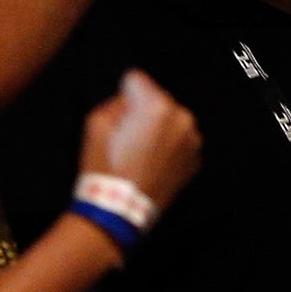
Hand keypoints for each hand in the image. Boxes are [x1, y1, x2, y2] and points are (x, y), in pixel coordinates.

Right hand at [78, 70, 201, 212]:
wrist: (119, 211)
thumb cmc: (104, 167)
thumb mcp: (94, 124)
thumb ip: (114, 101)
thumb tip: (129, 98)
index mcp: (158, 107)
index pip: (137, 80)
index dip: (123, 93)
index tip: (118, 113)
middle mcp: (182, 118)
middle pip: (157, 100)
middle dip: (142, 112)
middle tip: (126, 136)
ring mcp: (193, 140)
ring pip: (170, 121)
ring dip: (157, 128)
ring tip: (139, 152)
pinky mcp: (195, 159)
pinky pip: (179, 141)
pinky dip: (168, 146)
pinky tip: (151, 163)